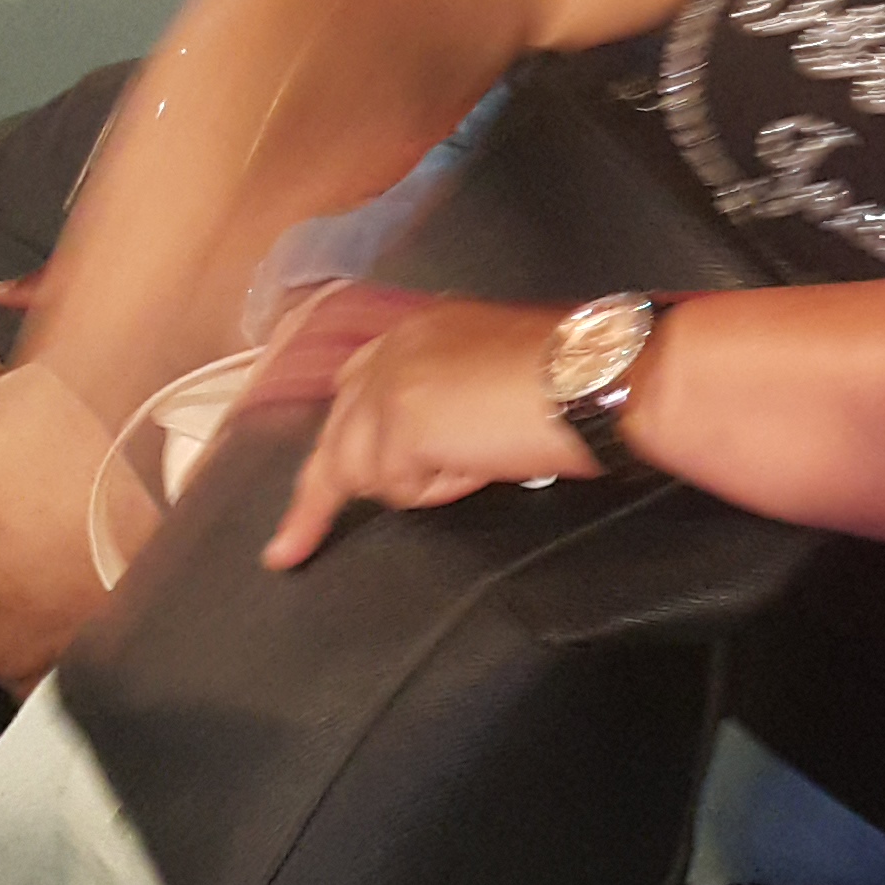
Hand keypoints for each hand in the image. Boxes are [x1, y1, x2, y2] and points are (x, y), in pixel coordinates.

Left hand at [262, 295, 601, 565]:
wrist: (600, 375)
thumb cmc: (579, 377)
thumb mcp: (499, 374)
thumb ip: (451, 398)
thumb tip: (439, 443)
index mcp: (420, 331)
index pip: (354, 388)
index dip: (338, 442)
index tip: (312, 488)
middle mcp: (393, 349)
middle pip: (335, 436)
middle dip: (316, 497)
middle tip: (284, 553)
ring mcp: (389, 385)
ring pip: (362, 470)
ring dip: (419, 483)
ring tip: (481, 465)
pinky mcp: (397, 424)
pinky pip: (398, 487)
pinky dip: (438, 489)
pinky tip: (479, 465)